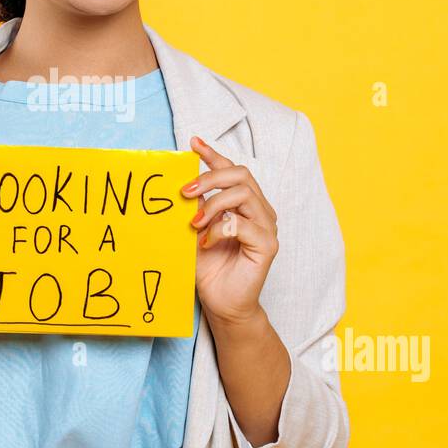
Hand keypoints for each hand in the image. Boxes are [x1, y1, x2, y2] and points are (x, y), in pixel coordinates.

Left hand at [182, 135, 278, 325]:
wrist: (221, 303)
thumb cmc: (209, 268)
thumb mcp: (194, 230)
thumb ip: (194, 207)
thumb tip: (180, 181)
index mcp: (244, 204)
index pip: (231, 170)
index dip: (213, 154)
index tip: (192, 143)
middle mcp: (259, 211)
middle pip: (241, 174)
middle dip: (210, 177)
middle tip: (184, 192)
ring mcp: (266, 227)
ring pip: (244, 194)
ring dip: (213, 204)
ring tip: (194, 223)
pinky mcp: (267, 245)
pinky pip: (242, 224)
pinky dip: (219, 229)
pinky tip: (206, 242)